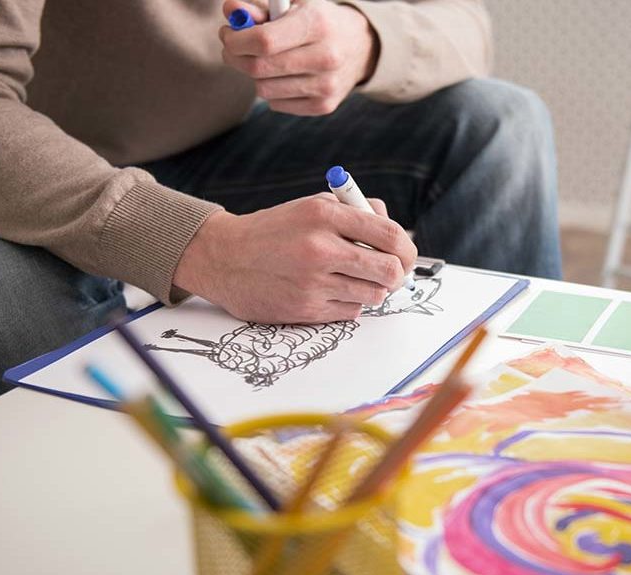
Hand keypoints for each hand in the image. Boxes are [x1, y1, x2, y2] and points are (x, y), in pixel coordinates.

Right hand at [174, 194, 416, 322]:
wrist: (224, 258)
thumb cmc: (275, 231)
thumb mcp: (312, 207)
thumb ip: (356, 213)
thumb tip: (397, 233)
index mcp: (324, 215)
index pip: (390, 235)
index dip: (407, 248)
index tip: (405, 254)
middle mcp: (320, 248)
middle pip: (390, 270)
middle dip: (397, 274)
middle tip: (390, 273)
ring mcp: (313, 282)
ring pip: (374, 294)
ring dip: (373, 289)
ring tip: (354, 279)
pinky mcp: (306, 309)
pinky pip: (352, 311)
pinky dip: (350, 303)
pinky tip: (330, 291)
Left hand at [219, 0, 377, 115]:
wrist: (360, 47)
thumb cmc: (318, 21)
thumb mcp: (294, 5)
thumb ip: (260, 7)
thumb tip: (231, 10)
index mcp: (318, 24)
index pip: (264, 41)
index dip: (237, 40)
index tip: (228, 35)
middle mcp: (326, 57)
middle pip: (259, 68)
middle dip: (235, 57)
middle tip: (232, 48)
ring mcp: (326, 86)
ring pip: (263, 89)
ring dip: (254, 74)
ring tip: (265, 60)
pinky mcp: (324, 106)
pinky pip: (277, 104)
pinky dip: (272, 90)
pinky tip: (283, 75)